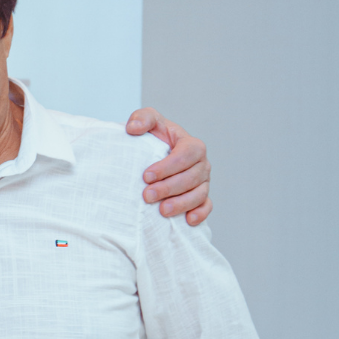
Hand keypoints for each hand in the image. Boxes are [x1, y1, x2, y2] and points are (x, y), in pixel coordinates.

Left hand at [125, 108, 211, 224]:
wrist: (153, 157)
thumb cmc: (153, 138)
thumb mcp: (147, 121)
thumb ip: (142, 118)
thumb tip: (133, 128)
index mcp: (191, 145)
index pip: (186, 154)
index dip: (168, 166)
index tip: (146, 176)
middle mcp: (201, 164)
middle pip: (192, 177)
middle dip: (169, 187)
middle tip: (147, 196)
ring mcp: (202, 182)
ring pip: (199, 194)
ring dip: (181, 203)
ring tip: (162, 210)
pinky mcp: (201, 197)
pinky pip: (206, 206)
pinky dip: (200, 214)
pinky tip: (188, 220)